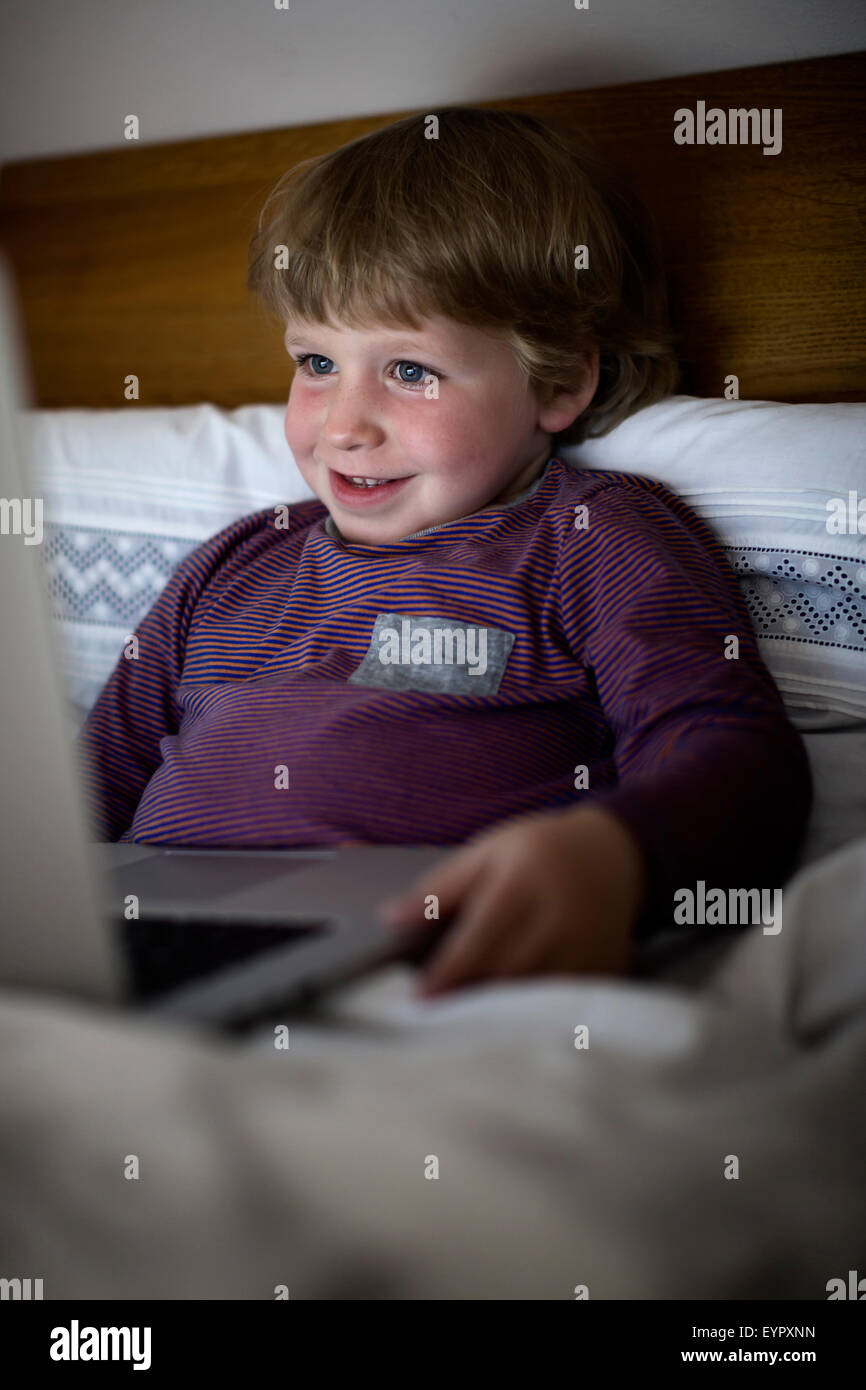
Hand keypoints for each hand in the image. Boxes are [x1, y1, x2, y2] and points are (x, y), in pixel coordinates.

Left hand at [377, 803, 647, 997]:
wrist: (610, 855)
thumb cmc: (537, 853)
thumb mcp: (486, 853)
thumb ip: (440, 889)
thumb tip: (390, 918)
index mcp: (523, 882)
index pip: (480, 937)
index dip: (449, 972)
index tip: (420, 998)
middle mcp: (558, 916)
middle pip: (508, 971)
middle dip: (469, 998)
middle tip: (436, 1019)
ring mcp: (587, 945)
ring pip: (537, 993)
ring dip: (500, 1014)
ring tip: (469, 1027)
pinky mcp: (604, 968)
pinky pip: (566, 1002)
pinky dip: (536, 1016)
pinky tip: (512, 1024)